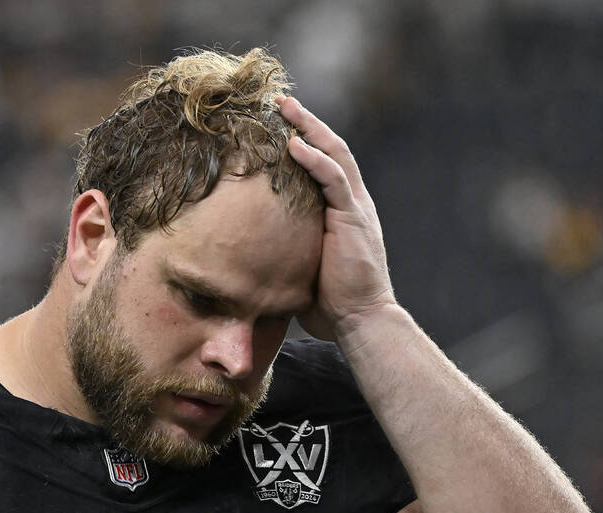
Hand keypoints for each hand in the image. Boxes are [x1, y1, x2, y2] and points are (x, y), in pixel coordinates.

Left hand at [277, 96, 395, 340]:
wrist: (359, 321)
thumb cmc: (328, 304)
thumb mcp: (299, 266)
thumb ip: (283, 248)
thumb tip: (243, 252)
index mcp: (340, 211)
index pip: (323, 164)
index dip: (304, 140)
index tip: (279, 123)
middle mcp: (351, 202)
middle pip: (330, 148)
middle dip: (305, 123)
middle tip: (279, 101)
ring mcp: (355, 208)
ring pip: (334, 154)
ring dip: (309, 129)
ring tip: (286, 108)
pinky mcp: (354, 218)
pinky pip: (335, 180)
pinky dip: (316, 160)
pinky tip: (296, 145)